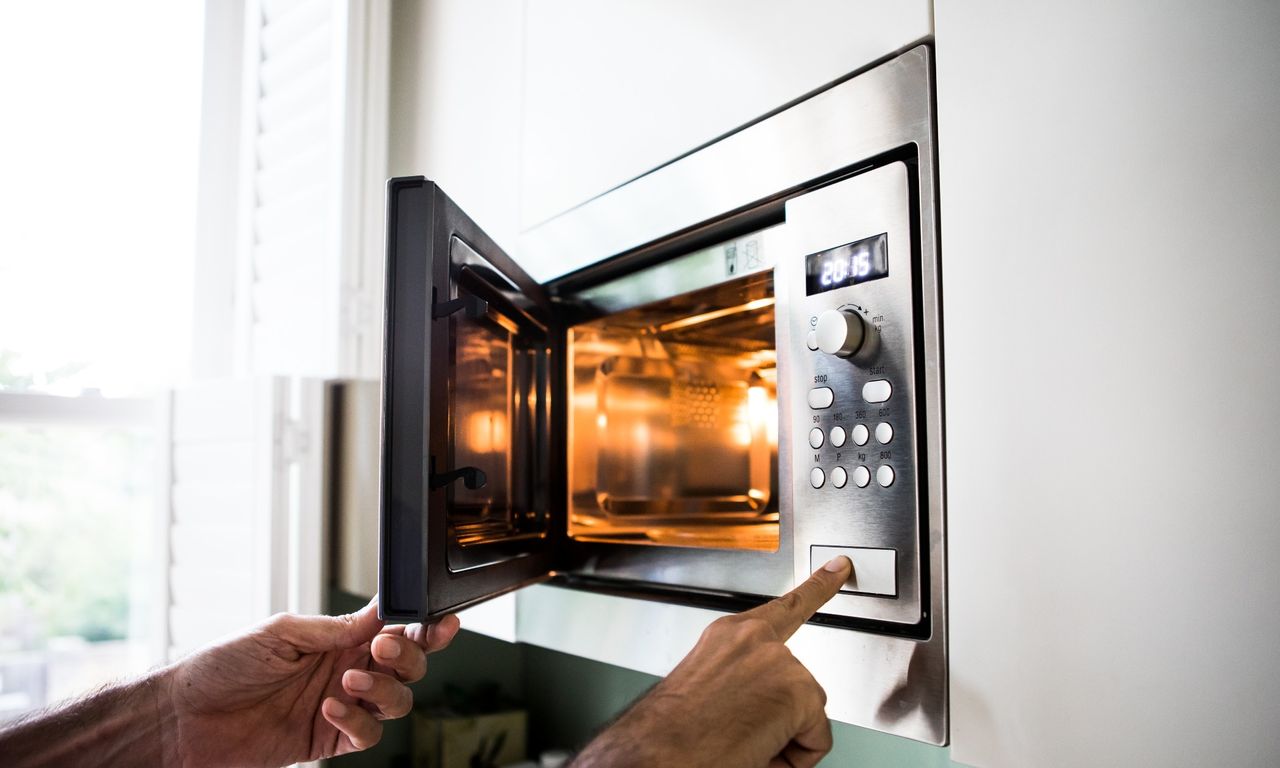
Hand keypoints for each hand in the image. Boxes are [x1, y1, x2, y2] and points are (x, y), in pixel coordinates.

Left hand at [163, 599, 459, 766]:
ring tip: (348, 681)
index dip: (424, 627)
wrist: (183, 718)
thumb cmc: (222, 666)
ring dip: (383, 689)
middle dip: (408, 655)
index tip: (439, 622)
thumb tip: (381, 615)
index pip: (395, 629)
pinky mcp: (328, 741)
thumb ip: (336, 627)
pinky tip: (329, 710)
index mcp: (338, 638)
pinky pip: (366, 736)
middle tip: (383, 647)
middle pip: (408, 666)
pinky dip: (357, 722)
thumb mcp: (282, 631)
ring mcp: (340, 708)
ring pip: (397, 702)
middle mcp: (346, 671)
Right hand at [573, 556, 852, 767]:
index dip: (818, 586)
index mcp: (728, 636)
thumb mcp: (705, 689)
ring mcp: (780, 661)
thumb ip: (741, 678)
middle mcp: (755, 639)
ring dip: (781, 738)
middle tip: (738, 732)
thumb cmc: (673, 732)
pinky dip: (794, 758)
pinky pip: (816, 739)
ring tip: (738, 741)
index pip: (784, 607)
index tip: (838, 567)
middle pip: (798, 683)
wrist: (658, 753)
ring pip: (806, 714)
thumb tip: (762, 704)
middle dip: (780, 715)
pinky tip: (758, 750)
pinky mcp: (799, 690)